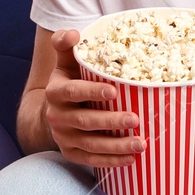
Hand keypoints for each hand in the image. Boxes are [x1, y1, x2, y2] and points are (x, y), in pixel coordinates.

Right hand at [44, 29, 145, 167]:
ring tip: (141, 144)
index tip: (114, 90)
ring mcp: (64, 137)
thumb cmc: (70, 81)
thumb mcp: (65, 62)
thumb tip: (73, 33)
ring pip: (91, 144)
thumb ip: (66, 44)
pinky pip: (92, 160)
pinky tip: (131, 159)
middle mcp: (57, 116)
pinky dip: (112, 161)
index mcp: (56, 92)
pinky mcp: (71, 153)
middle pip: (86, 121)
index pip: (73, 92)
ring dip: (116, 146)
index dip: (92, 91)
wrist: (54, 111)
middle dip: (111, 121)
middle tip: (136, 119)